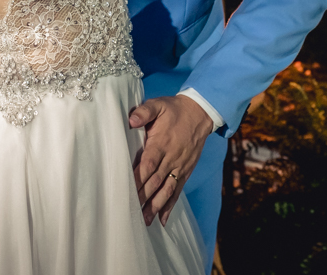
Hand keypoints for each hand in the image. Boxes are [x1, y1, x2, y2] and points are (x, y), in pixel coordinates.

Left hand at [129, 95, 214, 225]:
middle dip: (143, 198)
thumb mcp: (158, 105)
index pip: (148, 164)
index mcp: (161, 143)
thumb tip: (132, 119)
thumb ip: (144, 111)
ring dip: (155, 206)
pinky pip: (177, 191)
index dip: (138, 179)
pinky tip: (162, 219)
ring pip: (166, 190)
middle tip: (130, 213)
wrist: (200, 113)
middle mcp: (171, 158)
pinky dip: (169, 206)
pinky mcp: (185, 171)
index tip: (126, 192)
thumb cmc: (174, 110)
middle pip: (155, 181)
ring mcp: (179, 167)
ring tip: (144, 221)